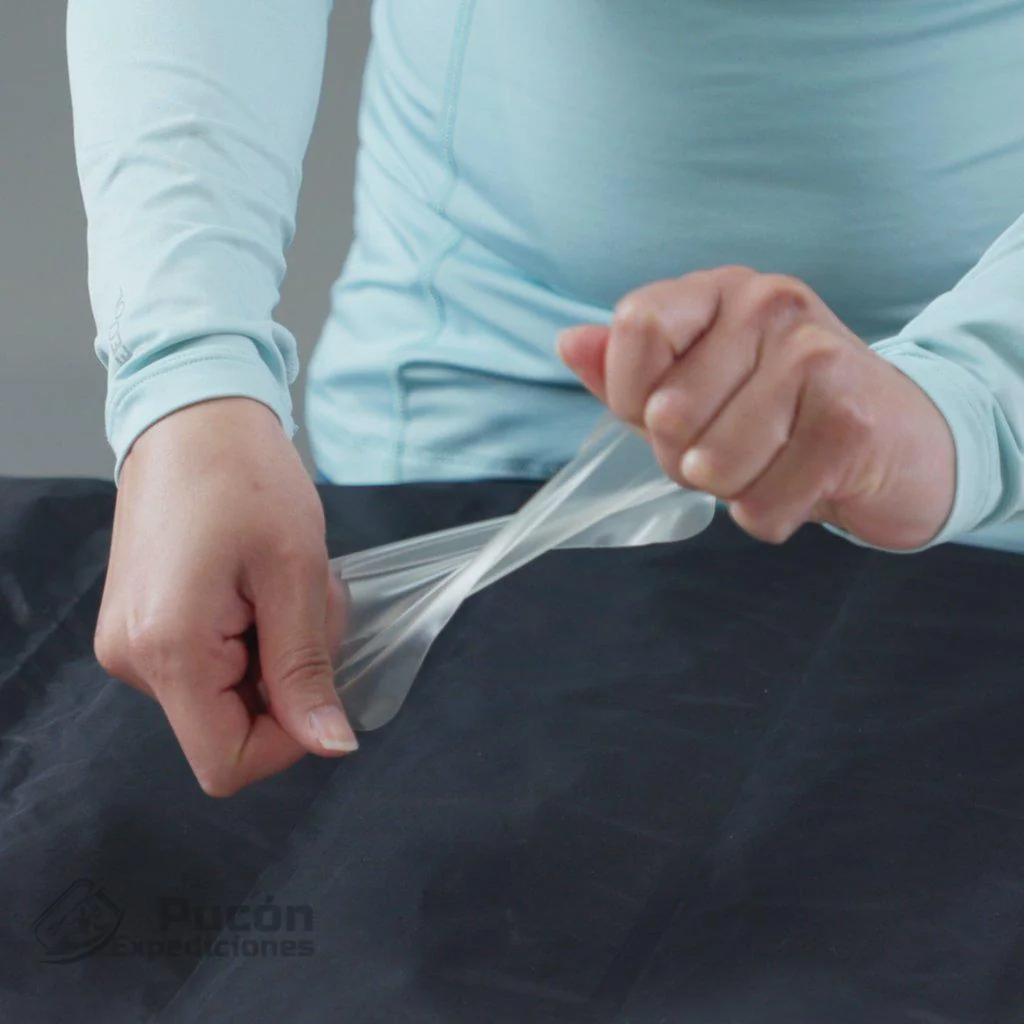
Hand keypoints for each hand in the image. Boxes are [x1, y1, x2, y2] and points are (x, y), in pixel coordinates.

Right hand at [94, 397, 356, 796]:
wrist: (193, 417)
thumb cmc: (246, 476)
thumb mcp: (295, 575)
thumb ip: (305, 670)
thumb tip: (330, 746)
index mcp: (168, 651)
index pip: (227, 763)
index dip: (288, 740)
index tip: (319, 679)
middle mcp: (132, 660)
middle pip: (227, 729)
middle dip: (286, 681)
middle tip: (305, 606)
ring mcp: (129, 643)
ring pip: (223, 697)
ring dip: (271, 654)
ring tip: (279, 585)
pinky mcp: (139, 626)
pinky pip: (206, 666)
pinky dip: (248, 640)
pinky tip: (257, 586)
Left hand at [559, 266, 955, 549]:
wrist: (905, 444)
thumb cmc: (786, 416)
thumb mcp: (701, 384)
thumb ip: (629, 368)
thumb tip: (568, 342)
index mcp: (723, 290)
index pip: (636, 327)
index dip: (633, 396)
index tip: (669, 413)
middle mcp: (770, 303)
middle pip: (666, 414)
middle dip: (688, 457)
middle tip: (742, 444)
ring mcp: (816, 356)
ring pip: (711, 467)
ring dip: (734, 490)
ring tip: (776, 461)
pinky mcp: (850, 421)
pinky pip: (760, 505)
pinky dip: (772, 515)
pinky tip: (805, 484)